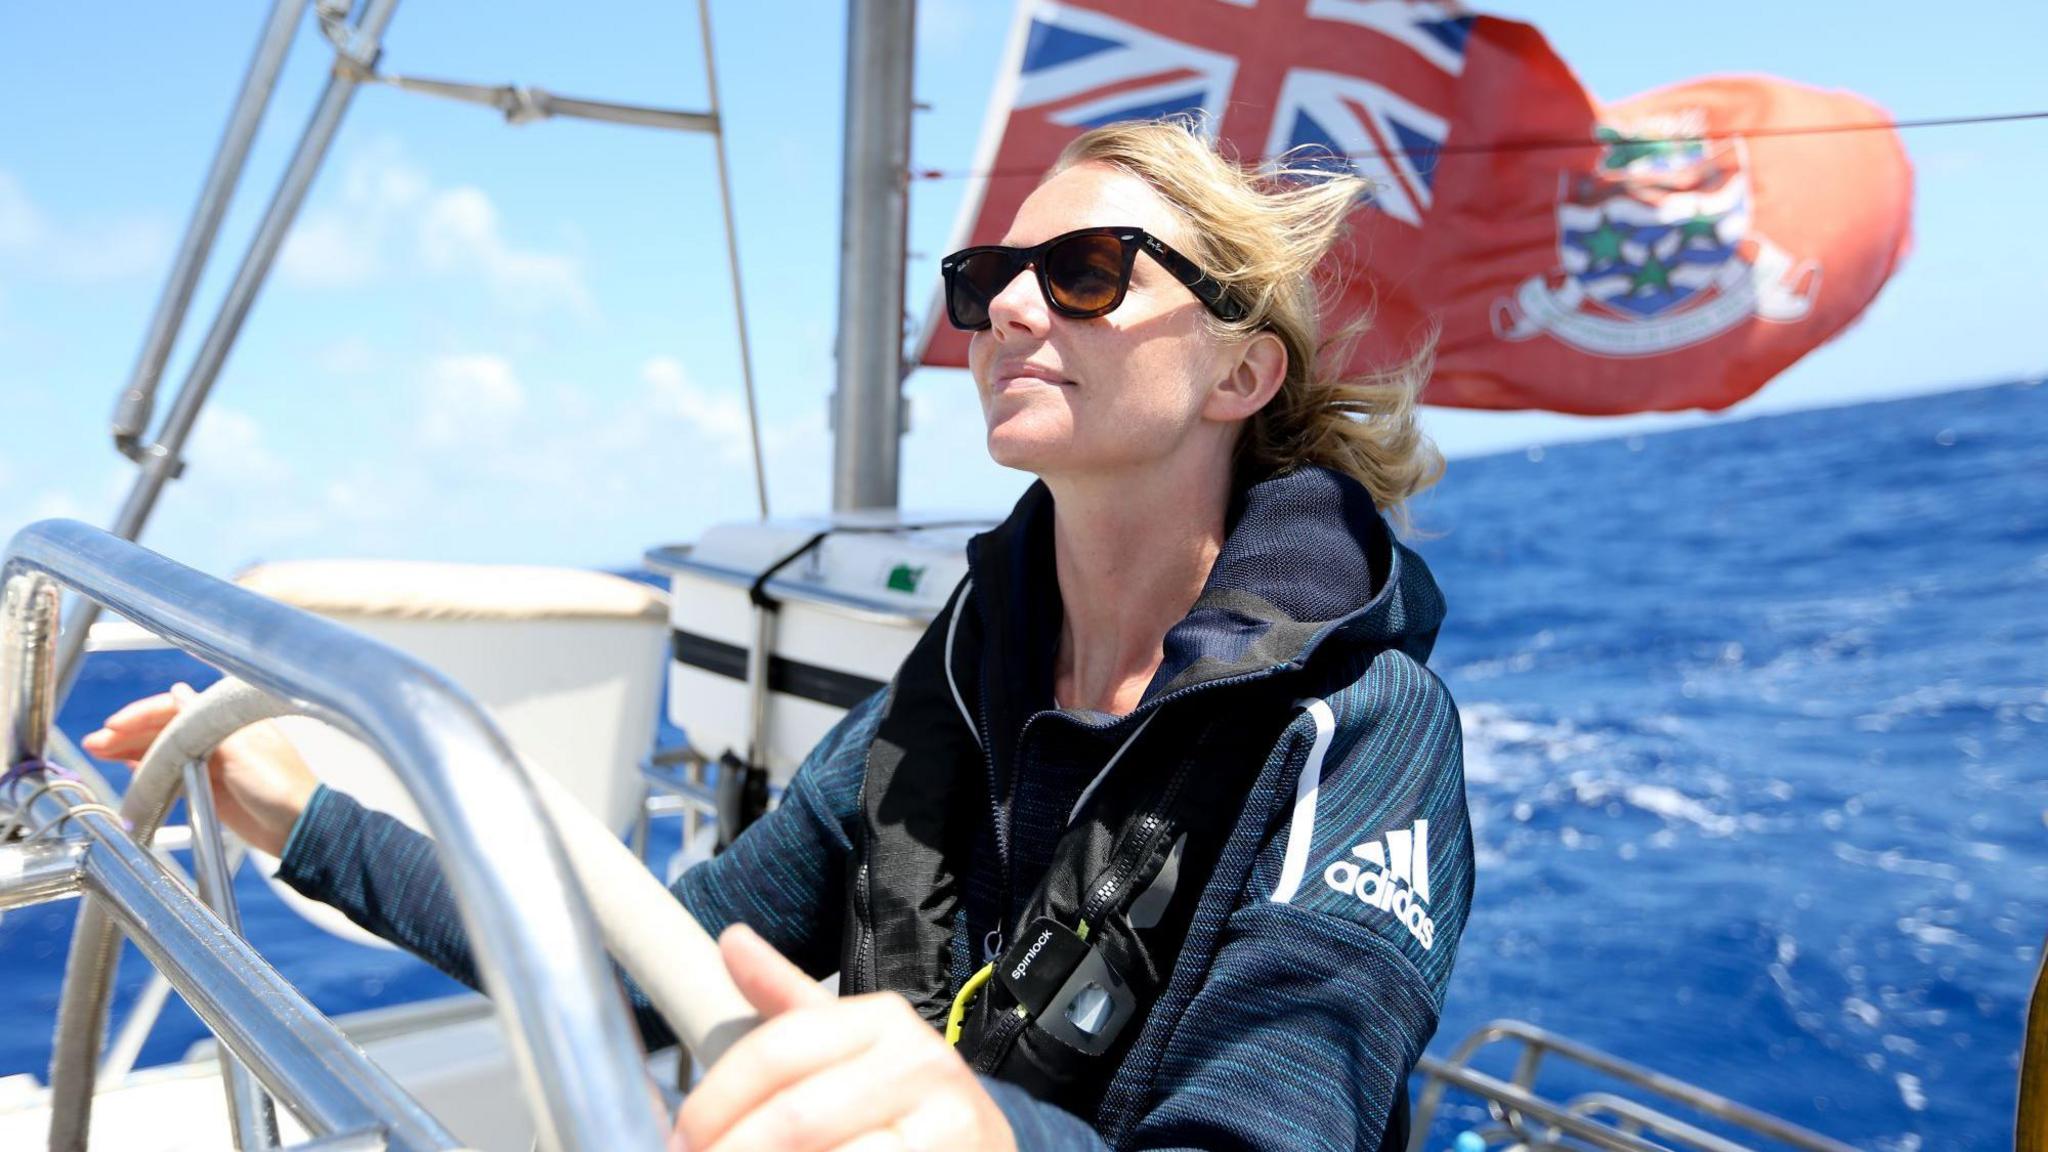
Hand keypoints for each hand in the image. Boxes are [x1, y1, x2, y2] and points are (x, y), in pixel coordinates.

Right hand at [80, 682, 318, 856]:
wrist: (300, 828)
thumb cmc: (281, 786)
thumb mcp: (242, 750)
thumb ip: (207, 724)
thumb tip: (179, 692)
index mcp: (231, 720)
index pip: (178, 709)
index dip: (143, 715)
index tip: (114, 725)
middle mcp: (221, 737)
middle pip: (167, 729)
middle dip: (130, 734)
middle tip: (96, 742)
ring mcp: (215, 762)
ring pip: (166, 750)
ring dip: (134, 751)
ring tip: (101, 753)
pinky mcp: (211, 788)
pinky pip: (173, 774)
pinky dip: (151, 771)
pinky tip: (131, 769)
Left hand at [674, 924, 1017, 1151]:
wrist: (987, 1148)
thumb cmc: (904, 1103)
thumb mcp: (849, 1048)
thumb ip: (786, 1001)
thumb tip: (731, 940)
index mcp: (881, 1019)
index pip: (775, 1052)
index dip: (715, 1103)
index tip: (681, 1138)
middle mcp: (918, 1062)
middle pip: (793, 1119)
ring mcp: (945, 1123)